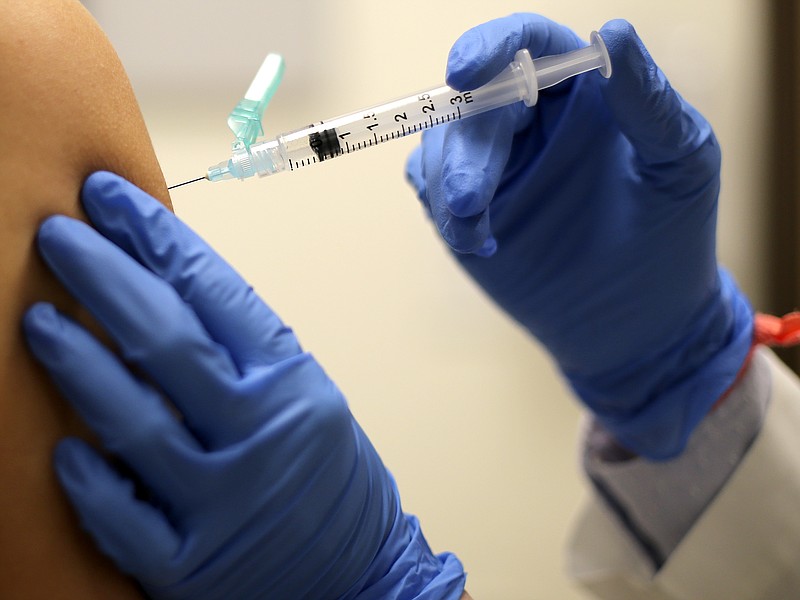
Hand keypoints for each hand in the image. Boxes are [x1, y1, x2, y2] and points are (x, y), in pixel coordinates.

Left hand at [23, 172, 464, 598]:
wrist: (364, 577)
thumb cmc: (332, 482)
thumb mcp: (308, 401)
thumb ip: (245, 355)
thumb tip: (165, 292)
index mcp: (294, 385)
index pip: (216, 292)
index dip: (157, 239)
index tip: (111, 200)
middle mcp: (261, 436)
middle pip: (166, 341)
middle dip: (105, 277)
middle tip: (60, 235)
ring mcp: (224, 502)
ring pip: (132, 421)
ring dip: (77, 362)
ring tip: (38, 319)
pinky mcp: (190, 565)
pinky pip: (122, 517)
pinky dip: (88, 479)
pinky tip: (61, 444)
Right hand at [405, 15, 751, 458]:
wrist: (635, 321)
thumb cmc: (671, 234)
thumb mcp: (680, 162)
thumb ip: (647, 100)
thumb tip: (612, 32)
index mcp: (581, 87)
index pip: (527, 43)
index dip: (490, 46)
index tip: (465, 71)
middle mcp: (530, 115)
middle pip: (473, 98)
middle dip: (464, 145)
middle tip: (471, 200)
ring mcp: (494, 161)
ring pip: (440, 141)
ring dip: (447, 183)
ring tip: (475, 231)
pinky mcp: (466, 206)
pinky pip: (429, 184)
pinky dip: (441, 208)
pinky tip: (477, 242)